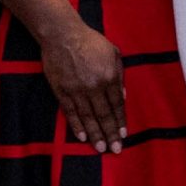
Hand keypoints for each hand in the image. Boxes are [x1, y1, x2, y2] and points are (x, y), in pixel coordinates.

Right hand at [39, 21, 126, 152]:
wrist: (62, 35)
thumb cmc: (91, 41)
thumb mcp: (114, 53)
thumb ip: (120, 75)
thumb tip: (122, 97)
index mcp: (110, 77)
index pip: (117, 105)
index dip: (121, 121)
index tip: (124, 135)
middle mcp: (94, 86)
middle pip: (104, 115)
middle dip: (111, 134)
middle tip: (115, 150)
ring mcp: (77, 90)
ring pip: (88, 117)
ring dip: (95, 134)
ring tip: (100, 148)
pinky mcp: (61, 91)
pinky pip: (70, 112)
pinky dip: (77, 125)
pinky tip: (82, 137)